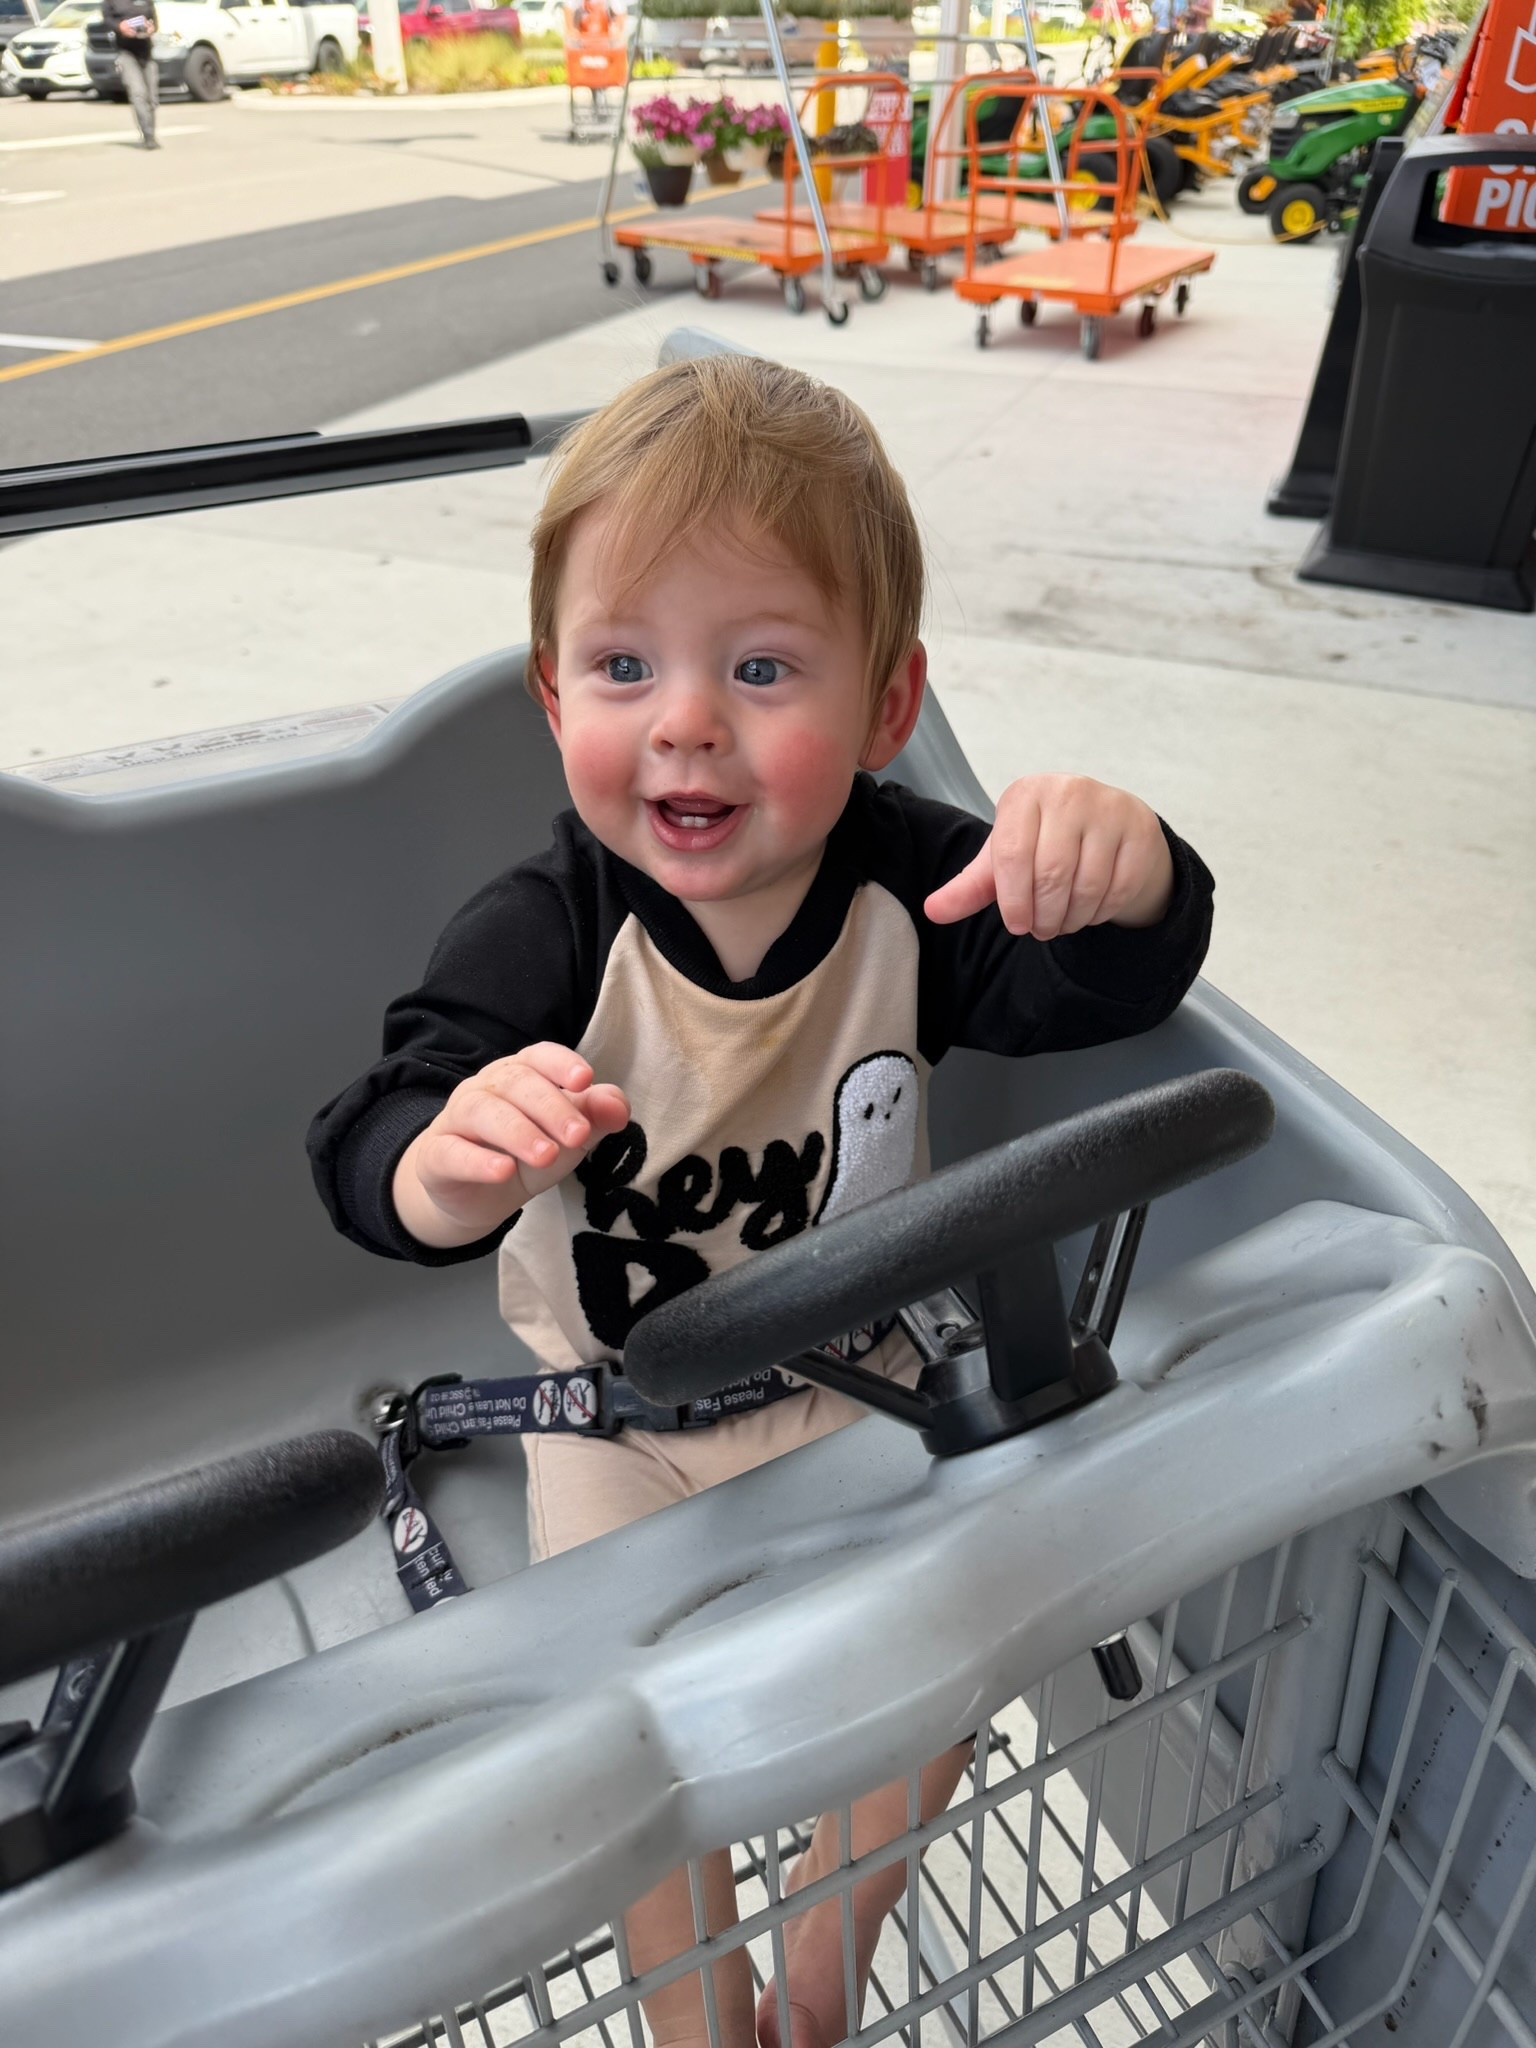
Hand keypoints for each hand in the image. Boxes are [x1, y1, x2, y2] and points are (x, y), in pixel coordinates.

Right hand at [393, 1043, 630, 1248]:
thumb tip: (619, 1105)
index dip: (560, 1063)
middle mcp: (485, 1088)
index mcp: (519, 1076)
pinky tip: (502, 1171)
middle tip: (578, 1134)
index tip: (585, 1080)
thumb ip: (594, 1118)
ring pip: (482, 1112)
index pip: (538, 1056)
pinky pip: (451, 1152)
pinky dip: (478, 1161)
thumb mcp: (566, 1140)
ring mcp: (456, 1119)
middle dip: (550, 1106)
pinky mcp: (435, 1156)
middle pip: (515, 1083)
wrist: (474, 1198)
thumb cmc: (524, 1155)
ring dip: (517, 1131)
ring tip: (546, 1153)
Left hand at [923, 774, 1173, 939]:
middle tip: (1041, 929)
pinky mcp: (1139, 831)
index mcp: (1026, 794)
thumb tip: (933, 912)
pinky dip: (1100, 912)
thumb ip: (969, 886)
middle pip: (1051, 874)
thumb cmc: (1048, 842)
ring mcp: (1109, 808)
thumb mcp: (1004, 860)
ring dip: (1071, 918)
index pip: (1012, 855)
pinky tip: (1089, 910)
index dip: (1012, 900)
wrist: (1109, 826)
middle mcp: (1069, 792)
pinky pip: (1117, 889)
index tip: (1016, 924)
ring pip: (1087, 886)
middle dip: (1044, 916)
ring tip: (1062, 921)